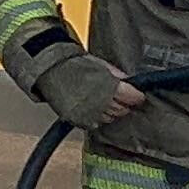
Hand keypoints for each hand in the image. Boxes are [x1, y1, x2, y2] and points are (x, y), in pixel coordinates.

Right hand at [31, 52, 148, 127]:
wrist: (50, 70)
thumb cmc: (74, 64)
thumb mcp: (100, 64)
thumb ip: (117, 75)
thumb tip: (131, 82)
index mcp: (109, 86)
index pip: (133, 97)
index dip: (137, 96)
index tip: (137, 95)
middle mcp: (101, 102)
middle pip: (122, 110)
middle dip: (124, 104)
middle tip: (121, 98)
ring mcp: (90, 113)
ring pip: (110, 118)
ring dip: (111, 112)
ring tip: (104, 102)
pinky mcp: (78, 120)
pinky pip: (95, 124)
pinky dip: (97, 118)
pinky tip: (93, 108)